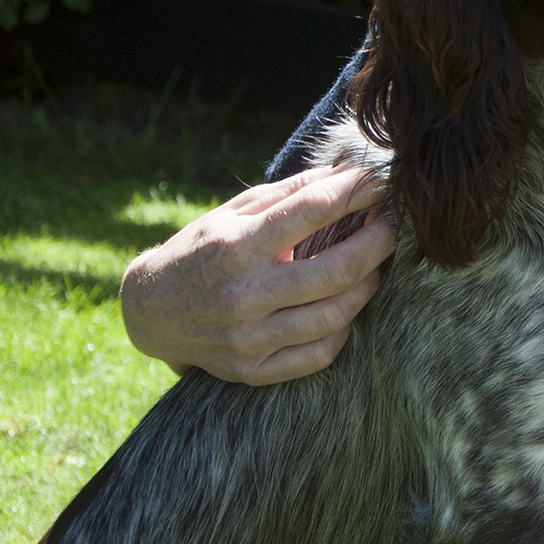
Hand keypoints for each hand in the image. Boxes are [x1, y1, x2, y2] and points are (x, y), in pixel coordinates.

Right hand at [120, 163, 394, 385]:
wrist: (150, 313)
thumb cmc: (201, 250)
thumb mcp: (233, 212)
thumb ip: (290, 193)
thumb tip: (348, 171)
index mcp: (236, 246)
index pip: (312, 211)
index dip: (357, 192)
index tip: (382, 183)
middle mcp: (242, 295)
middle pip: (337, 270)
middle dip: (379, 242)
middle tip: (393, 226)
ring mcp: (247, 339)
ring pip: (335, 315)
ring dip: (369, 284)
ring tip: (374, 265)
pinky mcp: (251, 372)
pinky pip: (320, 354)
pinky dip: (344, 327)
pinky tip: (346, 305)